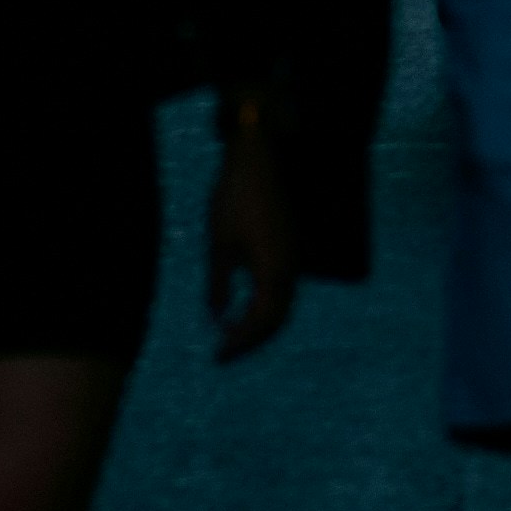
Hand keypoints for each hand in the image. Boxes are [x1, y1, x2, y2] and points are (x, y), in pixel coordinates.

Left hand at [206, 106, 300, 360]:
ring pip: (282, 304)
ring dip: (260, 324)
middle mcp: (291, 268)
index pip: (261, 323)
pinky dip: (267, 305)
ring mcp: (294, 256)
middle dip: (251, 341)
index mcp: (275, 271)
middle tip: (224, 352)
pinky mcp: (290, 245)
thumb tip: (216, 318)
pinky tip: (246, 305)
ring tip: (233, 335)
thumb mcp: (219, 243)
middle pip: (277, 320)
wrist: (259, 156)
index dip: (240, 343)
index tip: (218, 355)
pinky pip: (283, 287)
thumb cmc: (235, 197)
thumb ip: (218, 285)